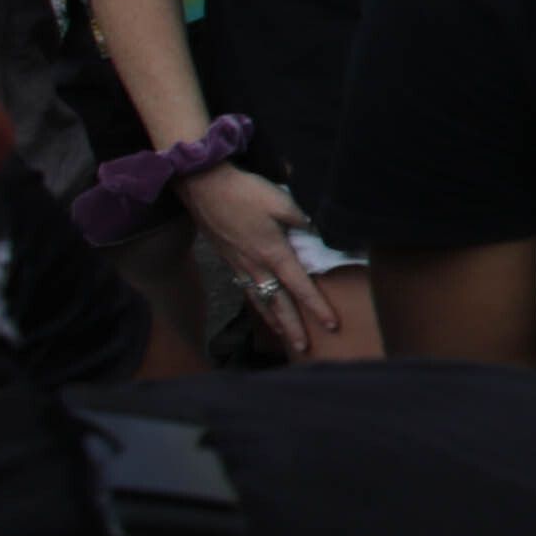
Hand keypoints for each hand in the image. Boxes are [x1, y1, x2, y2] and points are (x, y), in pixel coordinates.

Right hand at [180, 163, 366, 361]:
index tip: (332, 326)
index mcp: (274, 253)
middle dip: (294, 328)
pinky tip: (261, 307)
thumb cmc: (245, 192)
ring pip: (260, 300)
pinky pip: (246, 289)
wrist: (204, 186)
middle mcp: (256, 266)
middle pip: (279, 304)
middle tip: (305, 349)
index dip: (318, 308)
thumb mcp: (283, 202)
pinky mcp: (228, 259)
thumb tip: (323, 235)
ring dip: (274, 320)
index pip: (301, 288)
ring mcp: (239, 264)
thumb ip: (305, 221)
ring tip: (285, 337)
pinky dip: (257, 304)